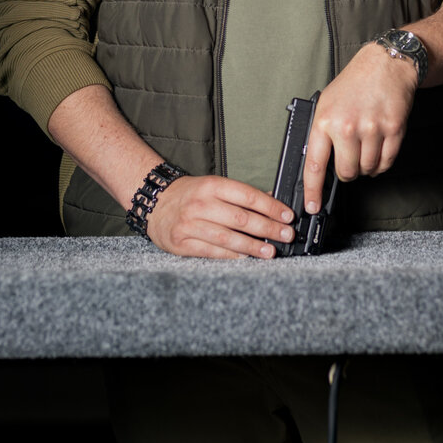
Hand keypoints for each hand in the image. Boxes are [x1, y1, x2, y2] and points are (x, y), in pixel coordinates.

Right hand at [148, 174, 295, 259]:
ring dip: (252, 246)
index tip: (287, 216)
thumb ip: (241, 195)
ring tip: (270, 251)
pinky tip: (246, 257)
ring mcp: (189, 224)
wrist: (155, 203)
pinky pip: (212, 251)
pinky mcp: (181, 243)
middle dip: (267, 228)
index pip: (248, 196)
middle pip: (240, 218)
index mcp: (212, 185)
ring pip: (227, 237)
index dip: (271, 207)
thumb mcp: (214, 186)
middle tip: (286, 235)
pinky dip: (231, 255)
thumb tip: (272, 201)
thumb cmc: (190, 195)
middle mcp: (200, 203)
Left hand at [303, 44, 417, 212]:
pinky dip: (381, 163)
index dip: (313, 191)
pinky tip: (378, 148)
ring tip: (365, 146)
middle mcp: (348, 126)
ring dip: (366, 166)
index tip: (313, 206)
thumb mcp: (326, 103)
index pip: (315, 165)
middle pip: (347, 173)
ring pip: (368, 169)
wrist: (385, 64)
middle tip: (349, 159)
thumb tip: (316, 167)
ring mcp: (373, 129)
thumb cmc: (354, 84)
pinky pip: (386, 163)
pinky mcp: (394, 130)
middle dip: (347, 172)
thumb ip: (321, 133)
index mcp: (325, 120)